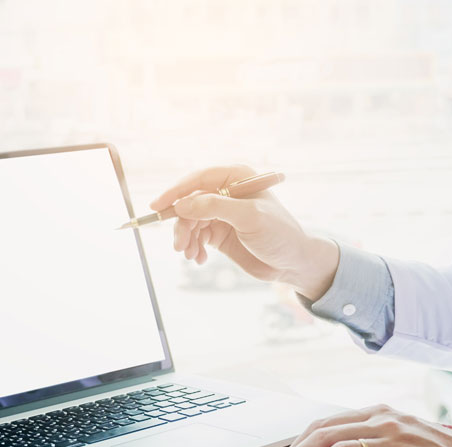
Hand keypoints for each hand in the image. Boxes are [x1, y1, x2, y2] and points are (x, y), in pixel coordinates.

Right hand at [149, 165, 339, 299]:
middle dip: (182, 225)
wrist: (293, 263)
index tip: (158, 206)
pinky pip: (197, 237)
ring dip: (186, 239)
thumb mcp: (249, 217)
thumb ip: (215, 207)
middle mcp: (226, 193)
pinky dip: (193, 248)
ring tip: (191, 255)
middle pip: (190, 204)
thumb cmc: (279, 234)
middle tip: (180, 246)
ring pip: (190, 222)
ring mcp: (222, 214)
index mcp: (236, 178)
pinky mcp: (220, 233)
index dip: (176, 192)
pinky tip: (199, 259)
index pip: (198, 180)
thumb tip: (182, 205)